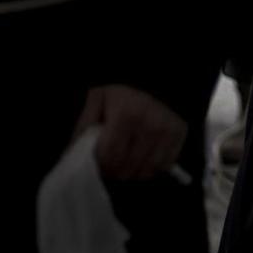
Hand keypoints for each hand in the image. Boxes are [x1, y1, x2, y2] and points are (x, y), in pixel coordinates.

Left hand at [73, 84, 187, 181]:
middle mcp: (151, 122)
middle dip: (114, 170)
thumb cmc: (120, 95)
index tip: (98, 160)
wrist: (153, 80)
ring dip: (131, 171)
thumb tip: (72, 158)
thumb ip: (83, 129)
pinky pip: (162, 167)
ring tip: (126, 159)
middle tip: (111, 162)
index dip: (100, 163)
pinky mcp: (180, 134)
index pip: (109, 156)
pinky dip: (150, 168)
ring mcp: (168, 129)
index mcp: (127, 113)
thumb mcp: (96, 103)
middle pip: (126, 167)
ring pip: (144, 171)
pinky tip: (142, 157)